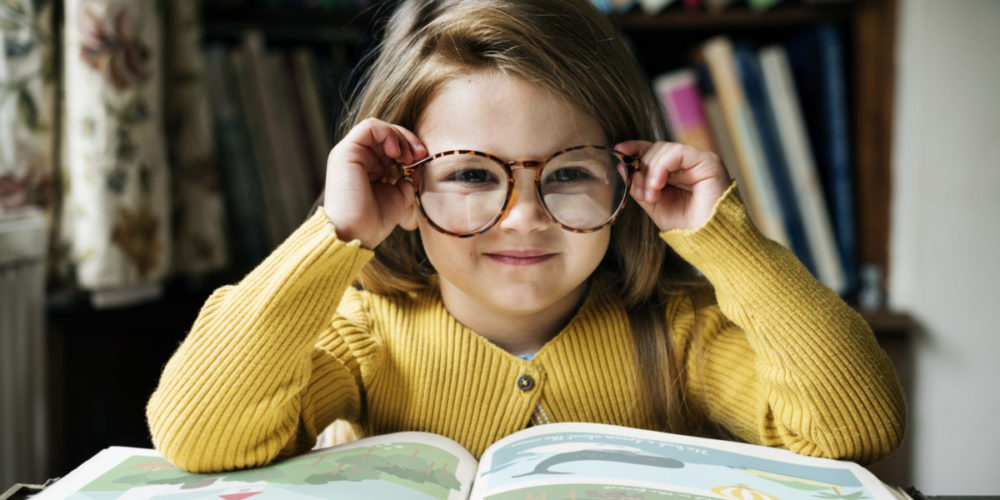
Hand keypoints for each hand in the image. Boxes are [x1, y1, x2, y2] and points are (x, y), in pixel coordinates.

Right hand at [324, 118, 426, 248]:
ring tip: (408, 156)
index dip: (409, 147)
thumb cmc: (373, 222)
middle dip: (408, 140)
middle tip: (420, 155)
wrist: (355, 235)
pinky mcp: (345, 152)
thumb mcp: (398, 196)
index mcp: (368, 168)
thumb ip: (407, 180)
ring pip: (379, 128)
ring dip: (399, 137)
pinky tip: (397, 151)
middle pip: (386, 134)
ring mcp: (350, 153)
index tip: (422, 159)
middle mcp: (357, 158)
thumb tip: (417, 169)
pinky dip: (388, 133)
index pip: (390, 145)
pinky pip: (369, 127)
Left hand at [615, 141, 730, 231]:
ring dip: (650, 173)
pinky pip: (677, 152)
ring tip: (652, 197)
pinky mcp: (707, 161)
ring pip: (663, 149)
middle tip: (642, 195)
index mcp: (676, 172)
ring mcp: (698, 161)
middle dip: (641, 170)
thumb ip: (640, 185)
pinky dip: (661, 167)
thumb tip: (624, 167)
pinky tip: (658, 185)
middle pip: (655, 149)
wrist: (706, 241)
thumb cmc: (684, 225)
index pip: (653, 151)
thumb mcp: (654, 203)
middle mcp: (688, 163)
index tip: (619, 150)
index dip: (635, 148)